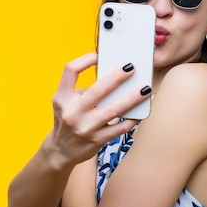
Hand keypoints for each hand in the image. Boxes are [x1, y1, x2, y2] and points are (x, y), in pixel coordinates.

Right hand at [42, 52, 150, 169]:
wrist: (60, 151)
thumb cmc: (67, 121)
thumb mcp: (65, 103)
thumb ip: (82, 91)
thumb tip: (113, 80)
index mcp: (62, 98)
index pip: (70, 71)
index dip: (85, 60)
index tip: (98, 55)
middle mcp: (72, 112)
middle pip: (97, 89)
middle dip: (117, 77)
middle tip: (131, 68)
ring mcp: (85, 128)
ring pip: (114, 110)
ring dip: (132, 98)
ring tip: (146, 89)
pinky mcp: (96, 140)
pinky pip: (120, 127)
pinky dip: (133, 119)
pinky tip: (141, 112)